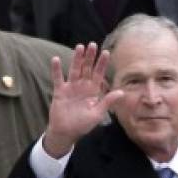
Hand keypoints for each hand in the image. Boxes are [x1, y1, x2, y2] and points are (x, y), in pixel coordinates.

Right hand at [42, 42, 123, 157]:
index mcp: (93, 91)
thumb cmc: (83, 125)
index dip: (102, 64)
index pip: (98, 74)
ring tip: (79, 47)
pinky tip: (56, 59)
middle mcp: (82, 86)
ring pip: (74, 70)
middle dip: (90, 57)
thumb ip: (107, 102)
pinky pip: (58, 78)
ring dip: (77, 59)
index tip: (106, 52)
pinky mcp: (59, 91)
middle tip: (92, 45)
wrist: (66, 132)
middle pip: (87, 69)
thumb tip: (121, 92)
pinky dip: (56, 70)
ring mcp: (71, 87)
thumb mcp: (97, 114)